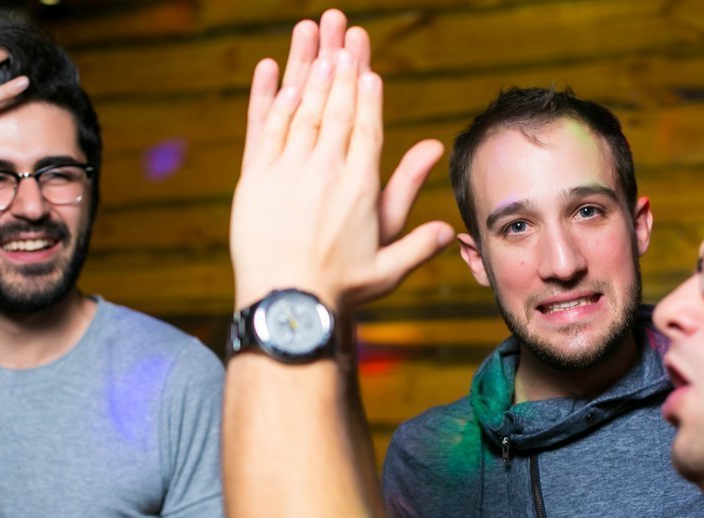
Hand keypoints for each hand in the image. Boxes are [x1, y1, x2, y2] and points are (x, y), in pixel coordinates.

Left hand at [230, 10, 452, 311]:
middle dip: (339, 62)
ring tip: (311, 32)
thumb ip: (419, 241)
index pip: (365, 126)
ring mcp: (286, 171)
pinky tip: (271, 72)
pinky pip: (261, 129)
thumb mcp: (388, 268)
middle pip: (333, 105)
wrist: (285, 304)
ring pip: (298, 108)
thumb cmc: (340, 291)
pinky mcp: (253, 179)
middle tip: (342, 25)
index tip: (366, 62)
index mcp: (360, 186)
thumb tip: (450, 228)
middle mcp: (324, 170)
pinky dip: (267, 99)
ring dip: (304, 67)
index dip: (365, 91)